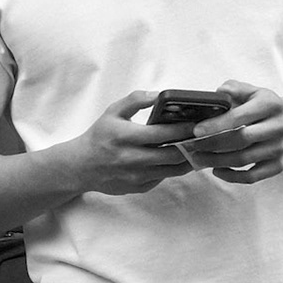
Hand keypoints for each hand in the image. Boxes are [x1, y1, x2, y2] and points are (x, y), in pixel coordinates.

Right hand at [62, 93, 200, 197]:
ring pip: (173, 170)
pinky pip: (163, 178)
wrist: (80, 167)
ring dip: (188, 159)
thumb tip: (159, 95)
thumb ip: (135, 100)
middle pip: (174, 154)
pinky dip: (172, 169)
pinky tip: (175, 159)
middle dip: (191, 145)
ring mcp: (136, 176)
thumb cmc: (98, 137)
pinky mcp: (138, 187)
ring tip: (195, 148)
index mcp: (126, 137)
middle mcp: (132, 159)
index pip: (164, 134)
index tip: (197, 123)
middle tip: (202, 136)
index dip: (185, 129)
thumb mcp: (112, 112)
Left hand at [176, 80, 282, 183]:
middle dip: (213, 144)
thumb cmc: (263, 108)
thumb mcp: (253, 92)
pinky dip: (232, 177)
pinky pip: (252, 177)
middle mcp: (278, 126)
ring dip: (217, 161)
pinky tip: (217, 170)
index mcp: (270, 105)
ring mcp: (279, 148)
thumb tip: (220, 92)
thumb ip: (235, 89)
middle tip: (193, 146)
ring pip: (244, 159)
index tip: (196, 131)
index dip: (215, 125)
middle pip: (241, 139)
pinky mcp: (278, 165)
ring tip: (199, 158)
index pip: (239, 117)